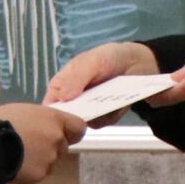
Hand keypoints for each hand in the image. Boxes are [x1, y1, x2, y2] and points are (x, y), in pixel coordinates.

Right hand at [0, 102, 86, 183]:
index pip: (79, 128)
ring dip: (37, 162)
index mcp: (54, 119)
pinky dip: (27, 174)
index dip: (71, 132)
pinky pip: (36, 176)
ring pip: (48, 163)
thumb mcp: (22, 111)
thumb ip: (38, 120)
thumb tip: (39, 127)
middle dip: (49, 148)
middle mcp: (57, 139)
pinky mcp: (38, 176)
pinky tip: (11, 166)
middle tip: (28, 146)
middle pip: (61, 147)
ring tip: (15, 157)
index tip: (61, 133)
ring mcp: (49, 159)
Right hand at [45, 41, 161, 125]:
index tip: (69, 112)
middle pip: (65, 120)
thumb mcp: (93, 61)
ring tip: (110, 97)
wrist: (135, 63)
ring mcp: (86, 111)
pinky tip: (119, 101)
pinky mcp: (101, 118)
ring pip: (83, 125)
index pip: (49, 106)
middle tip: (95, 103)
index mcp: (60, 86)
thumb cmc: (108, 58)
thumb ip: (77, 76)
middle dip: (79, 115)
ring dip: (98, 114)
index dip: (53, 115)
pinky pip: (101, 123)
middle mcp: (70, 102)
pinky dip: (111, 114)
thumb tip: (62, 97)